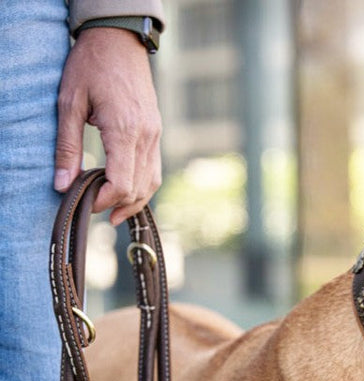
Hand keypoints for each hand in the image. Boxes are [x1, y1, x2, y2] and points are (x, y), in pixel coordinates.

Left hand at [55, 27, 161, 225]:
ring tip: (112, 211)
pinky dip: (141, 185)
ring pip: (151, 182)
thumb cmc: (90, 66)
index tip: (85, 204)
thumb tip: (62, 184)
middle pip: (139, 188)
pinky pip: (154, 169)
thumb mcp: (69, 103)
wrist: (119, 41)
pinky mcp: (156, 132)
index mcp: (125, 130)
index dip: (104, 201)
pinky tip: (125, 190)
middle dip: (117, 204)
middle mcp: (146, 137)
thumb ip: (66, 146)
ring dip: (133, 200)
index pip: (122, 182)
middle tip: (93, 209)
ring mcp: (155, 135)